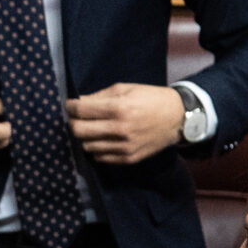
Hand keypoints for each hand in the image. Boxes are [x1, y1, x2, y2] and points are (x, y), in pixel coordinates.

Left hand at [65, 83, 184, 163]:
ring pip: (87, 146)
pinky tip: (104, 139)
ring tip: (92, 128)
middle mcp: (120, 129)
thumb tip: (78, 103)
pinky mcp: (129, 158)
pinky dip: (97, 148)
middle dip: (73, 122)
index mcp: (119, 108)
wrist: (177, 118)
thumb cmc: (151, 99)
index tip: (70, 105)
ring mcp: (124, 147)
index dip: (70, 107)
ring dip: (86, 136)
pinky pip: (100, 157)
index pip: (81, 110)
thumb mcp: (126, 89)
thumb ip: (99, 96)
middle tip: (77, 117)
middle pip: (78, 131)